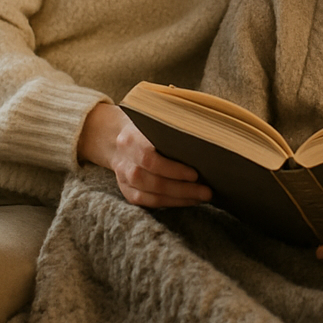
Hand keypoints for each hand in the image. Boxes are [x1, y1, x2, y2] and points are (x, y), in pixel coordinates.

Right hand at [77, 102, 211, 207]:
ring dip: (179, 199)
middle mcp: (124, 160)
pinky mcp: (126, 191)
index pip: (150, 158)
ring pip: (151, 195)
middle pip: (153, 181)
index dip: (173, 169)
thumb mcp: (154, 119)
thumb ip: (171, 127)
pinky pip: (148, 203)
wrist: (115, 137)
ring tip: (201, 196)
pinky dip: (169, 204)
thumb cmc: (145, 127)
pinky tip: (187, 201)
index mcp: (131, 138)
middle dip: (183, 189)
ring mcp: (123, 178)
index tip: (195, 174)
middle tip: (207, 191)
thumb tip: (205, 138)